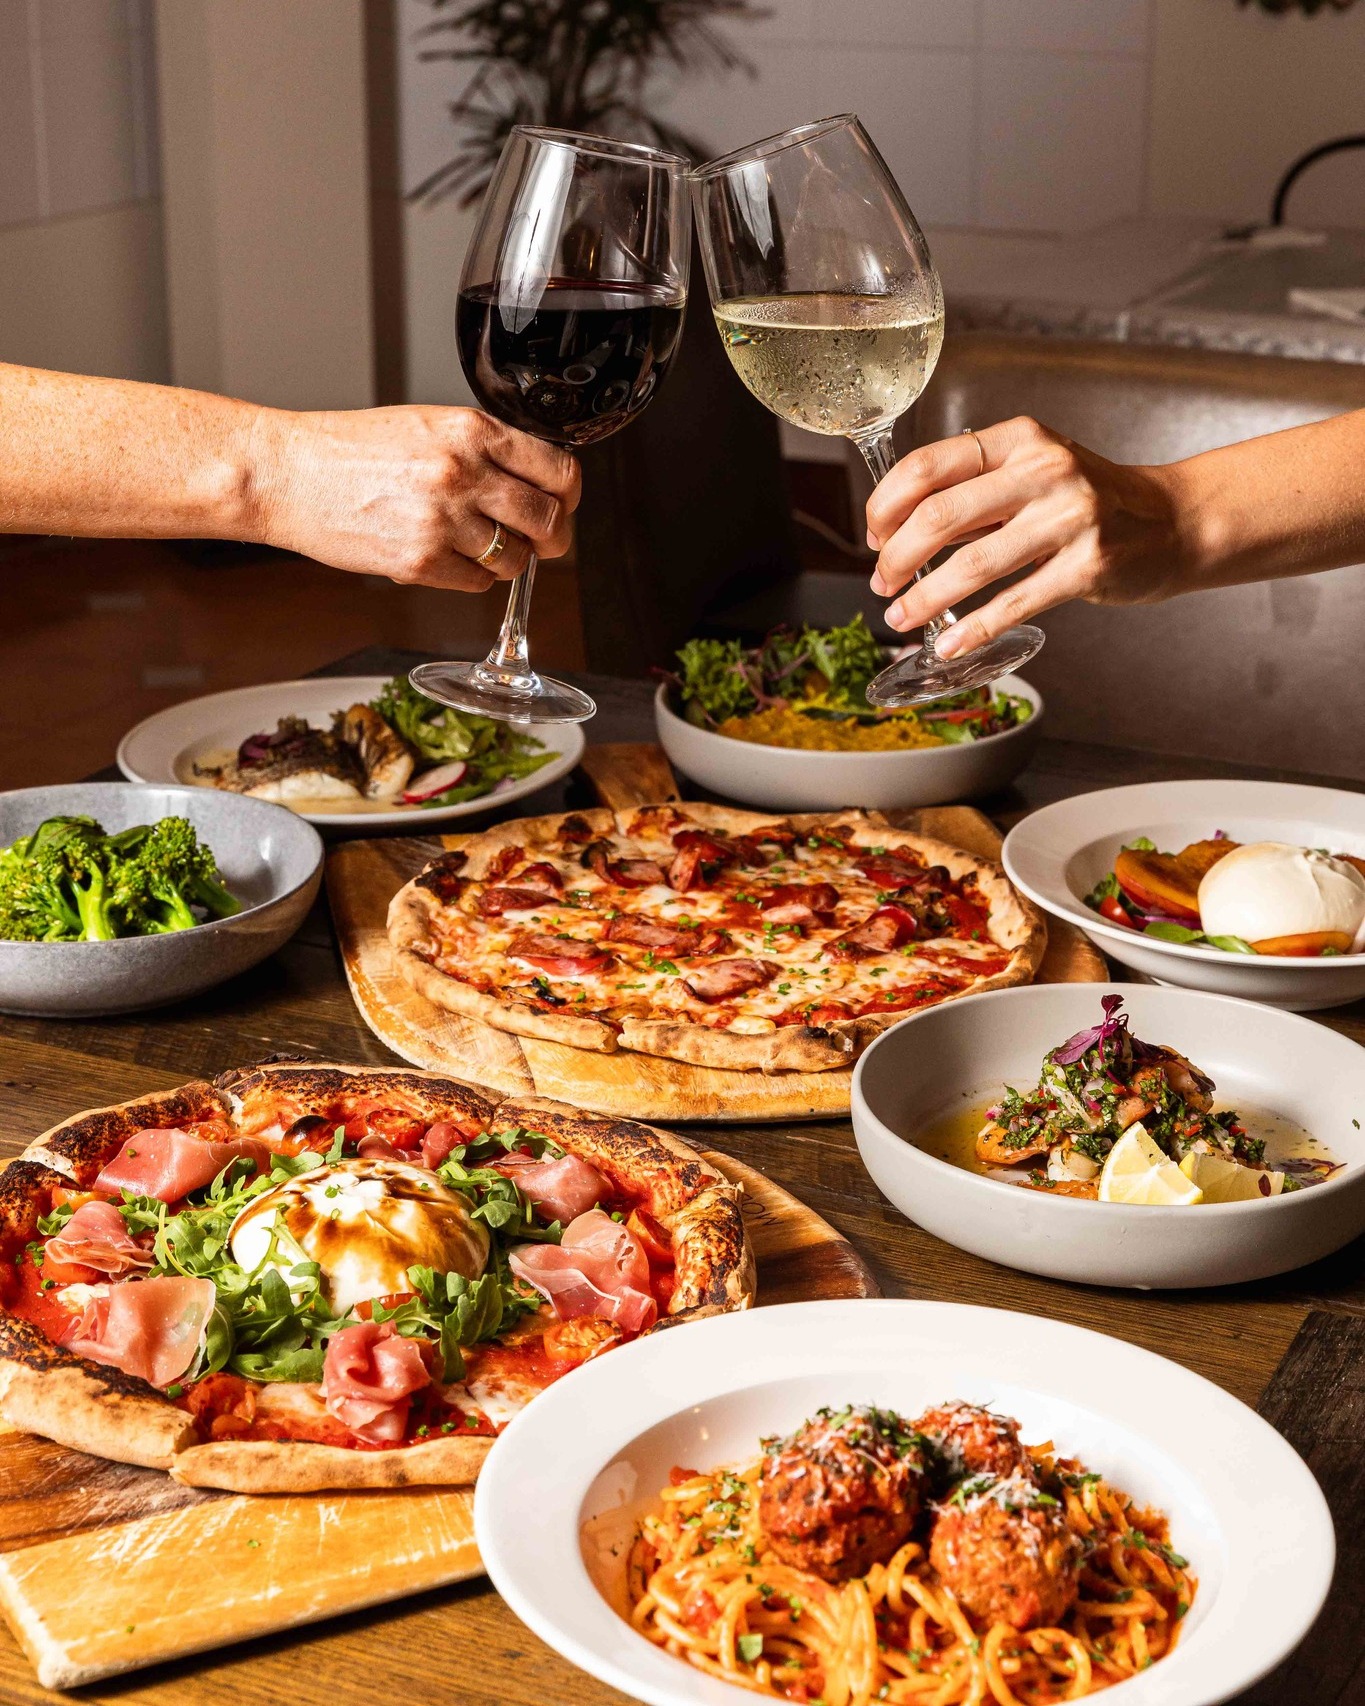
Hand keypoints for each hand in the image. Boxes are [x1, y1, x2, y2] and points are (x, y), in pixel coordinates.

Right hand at [249, 405, 580, 590]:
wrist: (288, 473)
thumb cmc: (351, 449)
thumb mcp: (427, 425)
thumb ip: (484, 450)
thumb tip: (537, 485)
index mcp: (471, 431)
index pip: (558, 471)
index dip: (567, 496)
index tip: (561, 505)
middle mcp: (463, 473)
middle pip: (547, 521)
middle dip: (552, 538)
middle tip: (540, 542)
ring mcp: (442, 521)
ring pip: (514, 559)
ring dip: (504, 559)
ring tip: (472, 543)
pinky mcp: (419, 562)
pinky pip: (477, 583)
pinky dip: (469, 576)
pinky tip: (443, 556)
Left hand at [865, 416, 1188, 658]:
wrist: (1171, 521)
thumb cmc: (1088, 500)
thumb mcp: (1030, 474)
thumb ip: (970, 495)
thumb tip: (896, 531)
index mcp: (1019, 439)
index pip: (928, 466)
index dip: (886, 505)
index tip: (873, 536)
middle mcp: (1044, 470)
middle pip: (940, 515)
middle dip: (897, 557)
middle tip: (882, 583)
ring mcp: (1069, 518)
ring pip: (972, 564)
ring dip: (925, 598)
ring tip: (901, 617)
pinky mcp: (1087, 566)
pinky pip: (1014, 603)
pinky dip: (972, 629)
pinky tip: (948, 644)